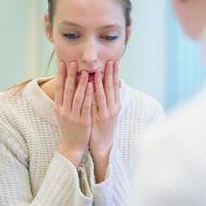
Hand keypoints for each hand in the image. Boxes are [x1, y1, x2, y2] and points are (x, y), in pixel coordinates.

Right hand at [55, 61, 93, 166]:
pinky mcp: (82, 121)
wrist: (71, 146)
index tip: (62, 63)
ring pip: (77, 97)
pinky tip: (91, 86)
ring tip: (85, 71)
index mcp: (58, 108)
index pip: (59, 88)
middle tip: (73, 62)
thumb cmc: (69, 128)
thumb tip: (65, 85)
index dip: (61, 75)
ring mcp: (73, 116)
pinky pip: (86, 106)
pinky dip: (88, 95)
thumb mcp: (62, 114)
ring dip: (81, 83)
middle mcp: (64, 111)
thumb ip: (64, 101)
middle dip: (70, 75)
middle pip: (67, 90)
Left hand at [89, 60, 120, 179]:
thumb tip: (112, 84)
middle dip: (110, 73)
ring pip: (103, 94)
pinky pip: (94, 103)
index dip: (115, 73)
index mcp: (116, 105)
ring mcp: (105, 113)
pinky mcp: (97, 118)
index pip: (116, 86)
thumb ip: (109, 98)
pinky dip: (92, 93)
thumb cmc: (104, 127)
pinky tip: (89, 85)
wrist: (103, 145)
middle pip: (111, 88)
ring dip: (100, 81)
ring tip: (97, 70)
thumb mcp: (109, 112)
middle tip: (110, 60)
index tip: (114, 61)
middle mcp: (112, 108)